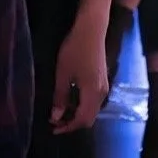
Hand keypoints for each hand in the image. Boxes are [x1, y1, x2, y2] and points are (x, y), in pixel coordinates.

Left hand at [50, 12, 107, 134]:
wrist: (91, 30)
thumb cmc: (75, 50)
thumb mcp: (63, 73)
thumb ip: (60, 96)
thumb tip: (56, 116)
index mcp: (92, 94)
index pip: (82, 120)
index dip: (68, 127)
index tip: (53, 127)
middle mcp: (102, 94)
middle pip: (89, 118)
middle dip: (73, 123)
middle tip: (56, 121)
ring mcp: (104, 87)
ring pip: (92, 110)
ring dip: (78, 115)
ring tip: (61, 111)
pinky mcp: (102, 81)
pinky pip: (94, 101)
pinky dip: (82, 106)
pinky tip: (71, 100)